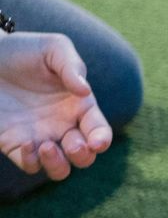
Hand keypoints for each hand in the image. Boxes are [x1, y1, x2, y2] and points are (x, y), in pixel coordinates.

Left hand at [0, 32, 112, 180]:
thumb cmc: (24, 50)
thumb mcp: (53, 48)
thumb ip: (72, 66)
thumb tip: (85, 92)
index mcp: (79, 106)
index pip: (99, 131)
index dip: (102, 140)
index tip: (97, 142)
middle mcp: (63, 125)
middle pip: (84, 156)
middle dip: (83, 156)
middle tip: (72, 144)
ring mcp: (39, 136)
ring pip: (60, 169)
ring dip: (59, 165)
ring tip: (46, 146)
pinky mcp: (14, 144)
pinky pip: (29, 165)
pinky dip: (31, 161)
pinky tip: (26, 143)